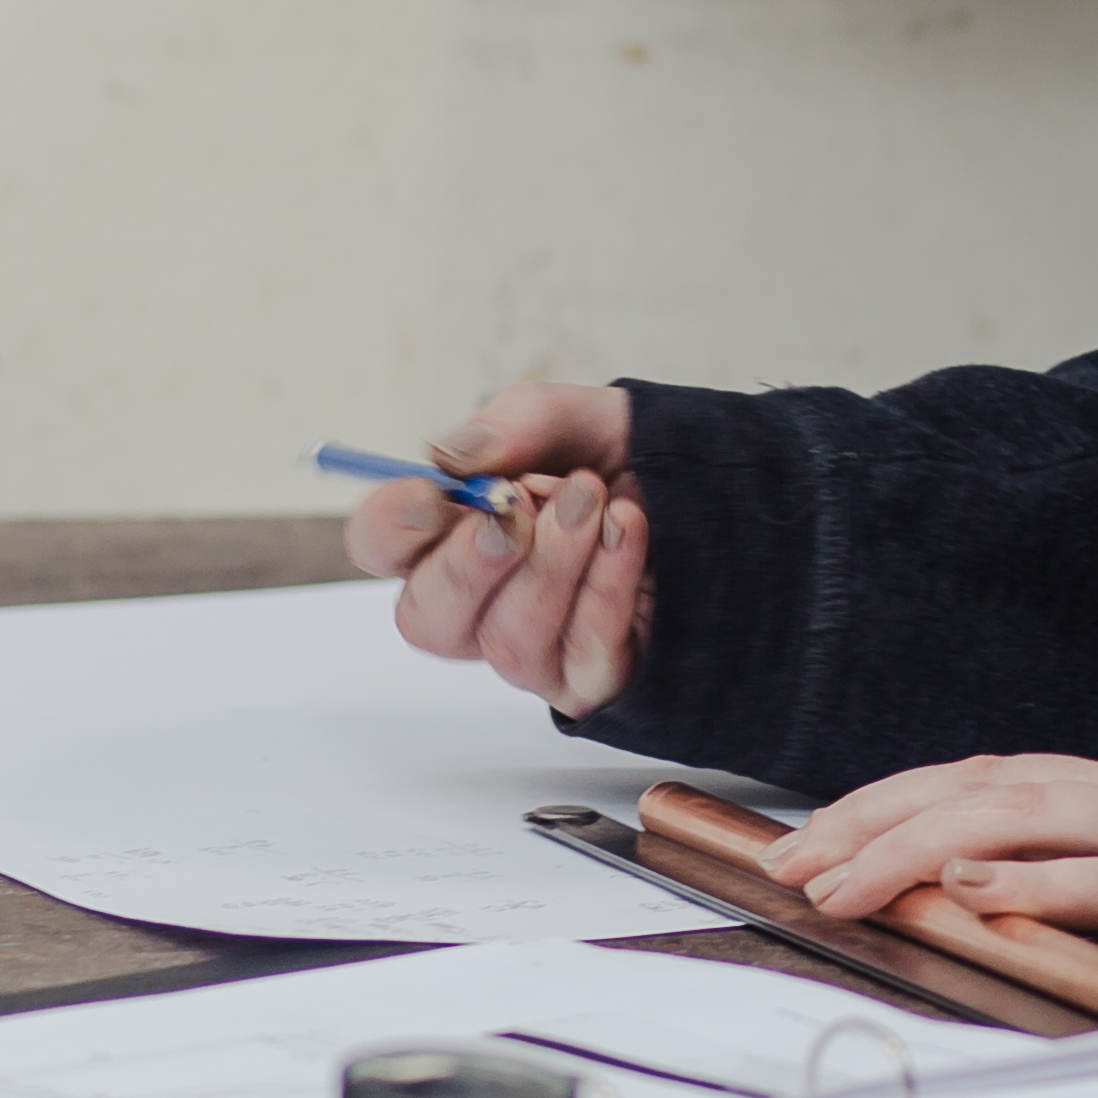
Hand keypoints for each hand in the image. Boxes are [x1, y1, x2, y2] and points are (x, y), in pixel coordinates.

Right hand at [345, 380, 644, 716]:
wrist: (716, 489)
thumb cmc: (624, 458)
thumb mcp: (572, 419)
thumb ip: (511, 428)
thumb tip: (452, 460)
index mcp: (448, 533)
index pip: (381, 545)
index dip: (392, 526)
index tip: (435, 494)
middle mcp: (478, 602)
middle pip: (426, 619)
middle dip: (470, 563)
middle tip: (519, 508)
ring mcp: (533, 648)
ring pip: (507, 642)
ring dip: (554, 564)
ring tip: (598, 502)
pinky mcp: (590, 678)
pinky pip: (580, 655)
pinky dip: (606, 585)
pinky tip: (629, 533)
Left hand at [762, 753, 1097, 930]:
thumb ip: (1029, 853)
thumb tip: (938, 879)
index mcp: (1067, 785)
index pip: (951, 786)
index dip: (869, 810)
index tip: (797, 847)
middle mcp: (1088, 791)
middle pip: (965, 793)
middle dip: (869, 825)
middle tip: (792, 869)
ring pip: (1012, 817)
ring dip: (918, 847)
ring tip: (845, 886)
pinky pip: (1095, 880)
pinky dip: (1028, 883)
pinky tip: (966, 888)